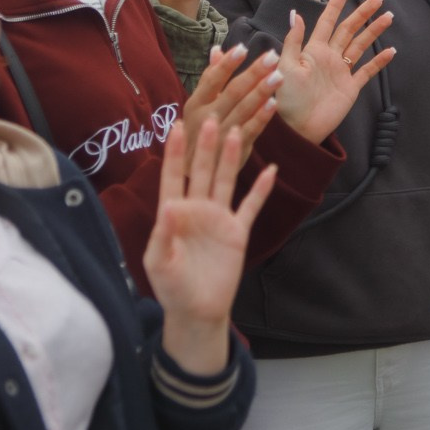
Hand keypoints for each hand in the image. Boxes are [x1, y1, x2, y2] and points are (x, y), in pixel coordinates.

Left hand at [143, 117, 276, 376]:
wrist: (197, 310)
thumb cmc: (172, 288)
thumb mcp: (159, 262)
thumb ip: (163, 234)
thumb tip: (168, 206)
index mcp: (174, 213)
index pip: (173, 176)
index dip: (174, 152)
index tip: (176, 126)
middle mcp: (197, 209)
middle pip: (202, 171)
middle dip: (206, 146)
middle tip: (213, 119)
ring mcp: (218, 218)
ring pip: (226, 181)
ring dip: (231, 158)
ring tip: (237, 132)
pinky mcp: (237, 232)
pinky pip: (251, 206)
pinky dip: (261, 189)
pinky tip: (271, 169)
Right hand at [181, 43, 278, 176]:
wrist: (193, 171)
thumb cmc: (197, 131)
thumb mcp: (197, 105)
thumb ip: (210, 77)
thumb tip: (217, 50)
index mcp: (196, 103)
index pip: (212, 79)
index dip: (228, 64)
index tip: (243, 47)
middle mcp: (207, 117)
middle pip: (233, 92)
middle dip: (253, 73)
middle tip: (272, 57)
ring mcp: (221, 134)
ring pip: (244, 110)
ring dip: (261, 92)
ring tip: (278, 76)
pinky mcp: (235, 149)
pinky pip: (251, 130)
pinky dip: (262, 117)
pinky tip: (273, 104)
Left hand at [275, 0, 397, 141]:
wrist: (296, 128)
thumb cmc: (285, 98)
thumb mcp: (284, 66)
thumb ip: (293, 41)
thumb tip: (296, 13)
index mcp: (313, 50)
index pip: (327, 22)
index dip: (335, 5)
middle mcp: (329, 57)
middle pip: (349, 29)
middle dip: (363, 13)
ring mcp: (341, 72)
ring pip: (361, 45)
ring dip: (374, 31)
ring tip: (388, 17)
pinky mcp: (350, 88)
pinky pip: (367, 71)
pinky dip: (379, 61)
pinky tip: (390, 51)